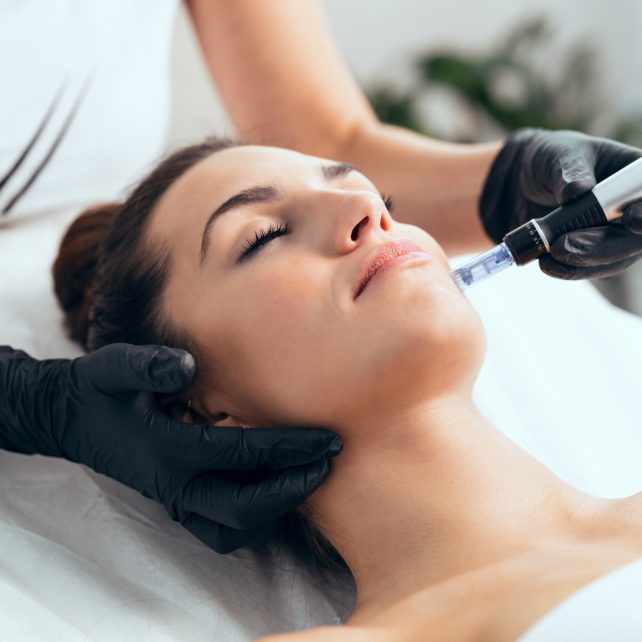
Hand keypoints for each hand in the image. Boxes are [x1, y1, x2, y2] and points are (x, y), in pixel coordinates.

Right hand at [0, 343, 341, 552]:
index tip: (329, 438)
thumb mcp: (115, 366)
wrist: (74, 419)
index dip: (289, 447)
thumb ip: (147, 365)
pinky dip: (252, 521)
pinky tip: (275, 491)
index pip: (241, 454)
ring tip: (311, 476)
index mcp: (167, 449)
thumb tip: (188, 366)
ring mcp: (175, 501)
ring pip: (234, 529)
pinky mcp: (176, 505)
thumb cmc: (101, 389)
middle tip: (331, 459)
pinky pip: (219, 532)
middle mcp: (174, 485)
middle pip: (245, 506)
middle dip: (295, 486)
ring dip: (277, 509)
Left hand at [479, 127, 641, 278]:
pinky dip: (568, 270)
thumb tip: (577, 190)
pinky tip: (547, 263)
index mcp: (636, 178)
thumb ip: (570, 169)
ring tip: (551, 251)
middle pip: (635, 239)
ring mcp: (614, 235)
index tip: (630, 220)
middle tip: (564, 244)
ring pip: (613, 260)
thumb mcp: (560, 153)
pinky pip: (588, 269)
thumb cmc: (551, 158)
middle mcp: (633, 209)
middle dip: (602, 246)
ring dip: (582, 262)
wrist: (522, 181)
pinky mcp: (591, 253)